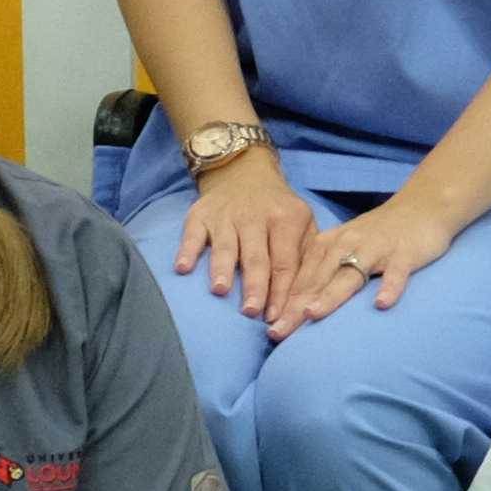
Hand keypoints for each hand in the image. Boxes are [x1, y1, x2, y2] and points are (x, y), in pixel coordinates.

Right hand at [175, 152, 316, 319]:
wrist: (245, 173)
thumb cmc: (278, 211)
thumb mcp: (302, 223)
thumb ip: (307, 255)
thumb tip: (307, 295)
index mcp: (286, 220)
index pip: (285, 263)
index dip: (282, 291)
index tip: (277, 317)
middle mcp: (256, 217)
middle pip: (256, 257)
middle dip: (255, 285)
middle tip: (252, 311)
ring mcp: (227, 215)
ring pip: (226, 246)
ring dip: (222, 268)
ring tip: (220, 290)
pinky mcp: (201, 215)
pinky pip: (193, 234)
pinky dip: (187, 250)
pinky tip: (183, 268)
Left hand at [286, 191, 460, 330]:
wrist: (422, 206)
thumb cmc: (378, 236)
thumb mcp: (345, 249)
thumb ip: (324, 274)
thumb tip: (297, 310)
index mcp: (328, 245)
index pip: (301, 279)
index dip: (283, 304)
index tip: (268, 329)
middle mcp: (347, 245)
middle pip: (318, 280)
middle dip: (296, 307)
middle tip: (278, 332)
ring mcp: (376, 248)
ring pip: (350, 274)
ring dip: (332, 295)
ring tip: (314, 315)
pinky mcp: (404, 252)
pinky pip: (396, 271)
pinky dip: (389, 286)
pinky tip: (382, 304)